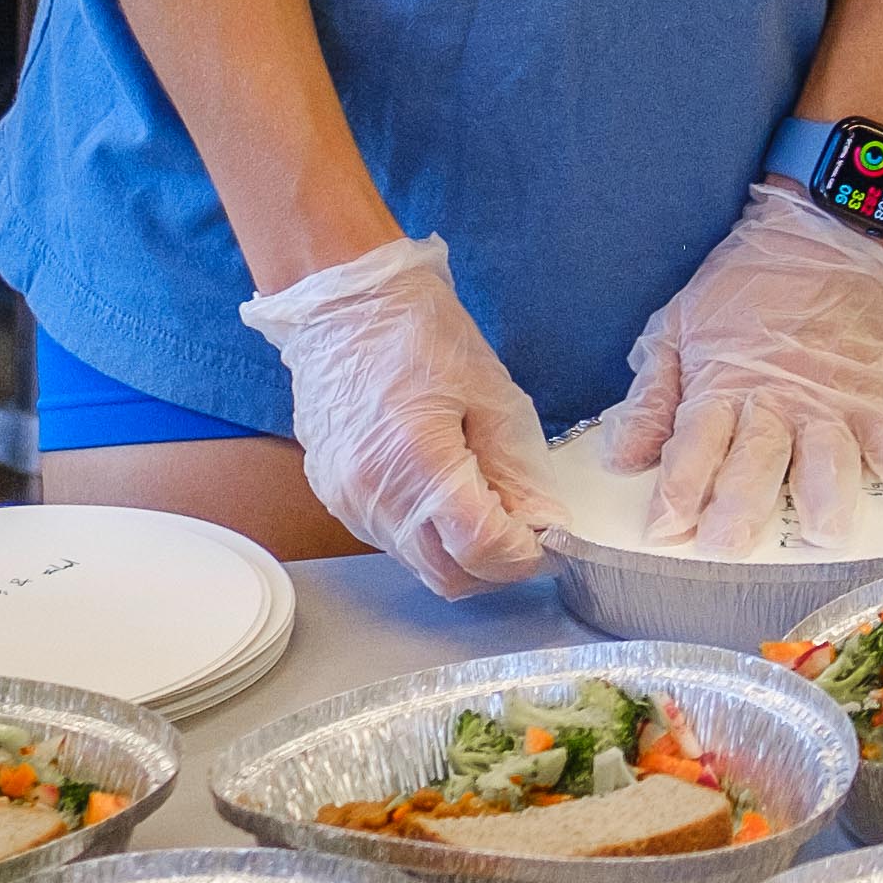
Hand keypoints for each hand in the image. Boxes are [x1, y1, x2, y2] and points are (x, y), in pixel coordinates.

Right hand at [235, 237, 558, 593]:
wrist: (344, 306)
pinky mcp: (334, 497)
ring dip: (459, 553)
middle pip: (448, 576)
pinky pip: (390, 540)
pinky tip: (443, 494)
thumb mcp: (494, 394)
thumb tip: (542, 525)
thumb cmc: (420, 334)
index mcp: (420, 464)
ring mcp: (348, 501)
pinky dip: (426, 535)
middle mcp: (376, 497)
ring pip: (418, 564)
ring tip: (484, 505)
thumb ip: (519, 469)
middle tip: (523, 531)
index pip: (483, 551)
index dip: (526, 555)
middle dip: (496, 566)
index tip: (548, 539)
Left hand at [581, 180, 882, 549]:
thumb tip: (621, 458)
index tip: (665, 528)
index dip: (679, 486)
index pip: (695, 444)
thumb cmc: (739, 286)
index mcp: (720, 385)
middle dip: (739, 504)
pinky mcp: (872, 393)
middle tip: (727, 545)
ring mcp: (828, 399)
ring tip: (824, 532)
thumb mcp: (675, 327)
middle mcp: (774, 400)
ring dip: (824, 493)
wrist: (816, 232)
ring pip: (825, 453)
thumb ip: (651, 398)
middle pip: (756, 458)